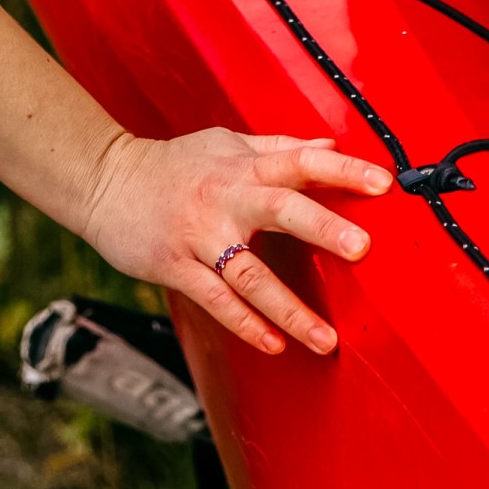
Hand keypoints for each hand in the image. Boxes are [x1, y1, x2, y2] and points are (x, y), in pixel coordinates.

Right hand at [79, 126, 390, 356]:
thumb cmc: (175, 164)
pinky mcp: (175, 266)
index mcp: (242, 167)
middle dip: (321, 227)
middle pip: (279, 208)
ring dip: (290, 308)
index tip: (384, 183)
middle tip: (362, 248)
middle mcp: (224, 198)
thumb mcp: (226, 144)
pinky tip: (274, 345)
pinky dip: (245, 323)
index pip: (300, 161)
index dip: (342, 170)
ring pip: (249, 274)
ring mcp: (199, 235)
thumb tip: (329, 144)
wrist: (104, 180)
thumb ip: (279, 147)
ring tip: (327, 340)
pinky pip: (215, 299)